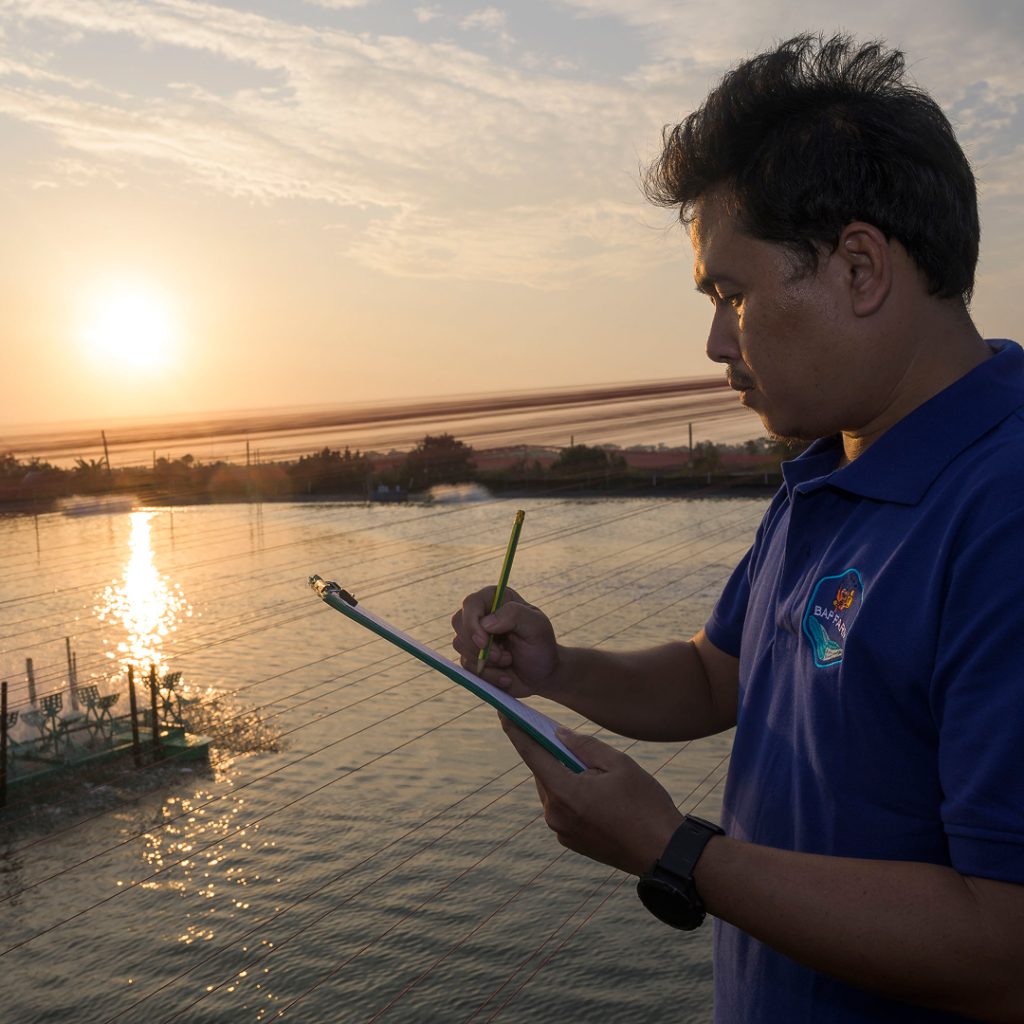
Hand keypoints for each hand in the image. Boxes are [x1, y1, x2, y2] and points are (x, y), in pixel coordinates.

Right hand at [451, 587, 561, 698]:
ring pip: (459, 644)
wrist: (542, 675)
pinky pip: (466, 666)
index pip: (472, 603)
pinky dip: (487, 675)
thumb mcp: (537, 626)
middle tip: (504, 657)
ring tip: (509, 662)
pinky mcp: (471, 657)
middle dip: (478, 645)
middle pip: (459, 622)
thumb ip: (514, 615)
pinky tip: (505, 677)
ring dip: (486, 661)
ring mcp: (474, 636)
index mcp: (497, 600)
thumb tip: (485, 623)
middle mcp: (482, 615)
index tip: (484, 642)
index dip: (472, 622)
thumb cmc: (541, 645)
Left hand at [499, 714, 682, 875]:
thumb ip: (584, 746)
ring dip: (563, 774)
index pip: (531, 753)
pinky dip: (570, 792)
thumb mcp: (619, 764)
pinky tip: (594, 790)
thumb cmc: (645, 805)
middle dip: (550, 752)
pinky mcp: (570, 840)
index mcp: (564, 792)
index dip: (516, 730)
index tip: (503, 712)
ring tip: (590, 766)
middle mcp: (555, 813)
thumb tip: (559, 735)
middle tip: (564, 735)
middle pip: (542, 772)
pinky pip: (561, 807)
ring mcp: (561, 830)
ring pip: (552, 789)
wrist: (664, 853)